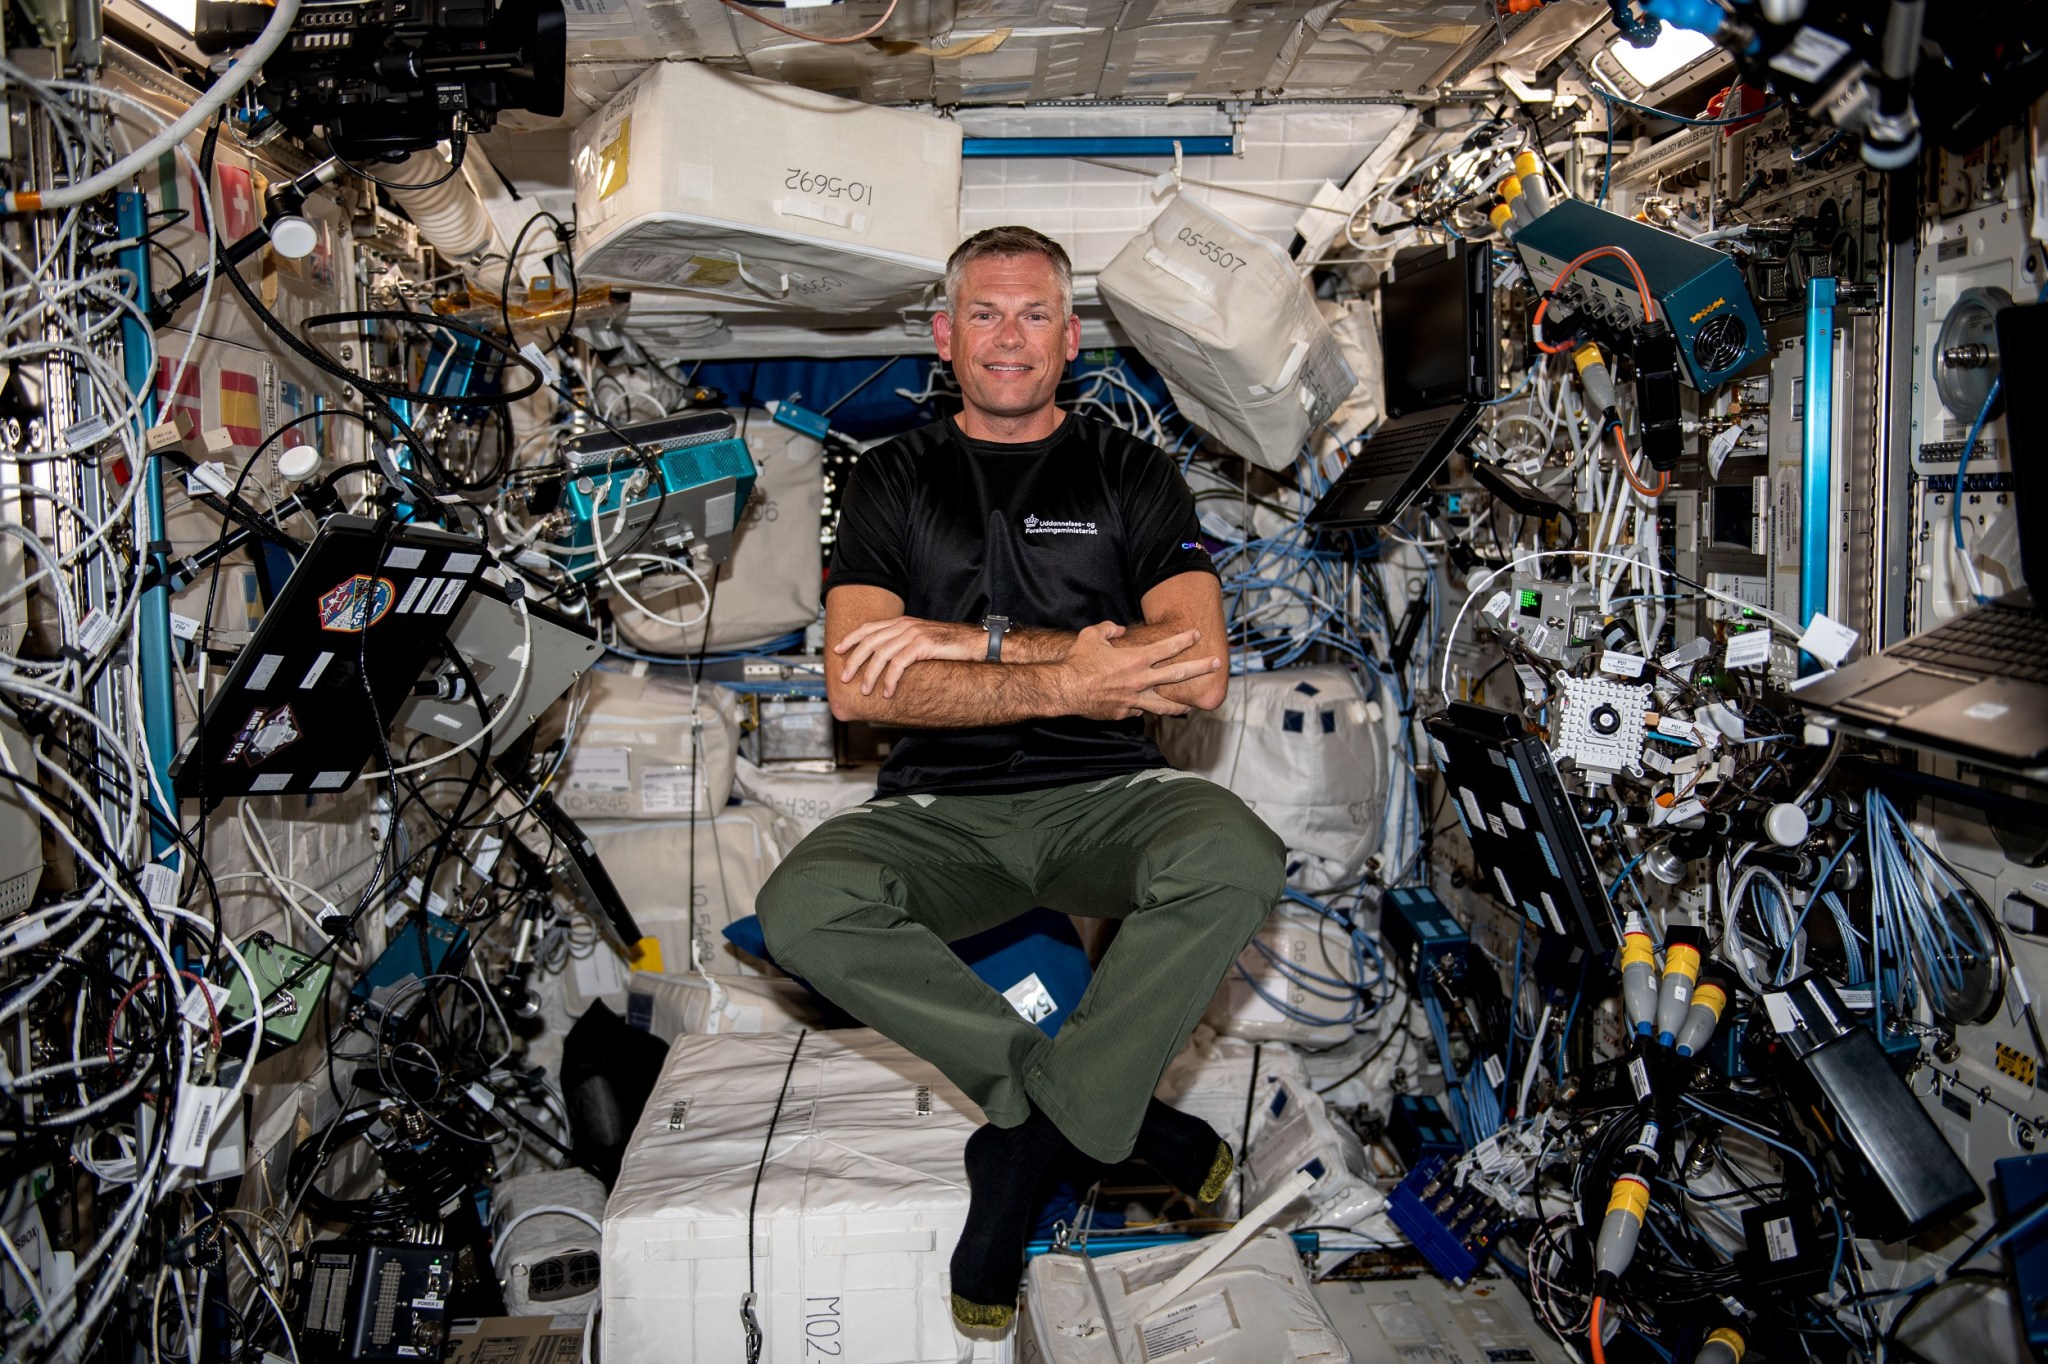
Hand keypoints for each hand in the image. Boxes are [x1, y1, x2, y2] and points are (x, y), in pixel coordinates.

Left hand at [836, 615, 986, 696]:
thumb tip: (885, 659)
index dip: (851, 638)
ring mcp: (913, 634)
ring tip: (865, 690)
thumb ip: (902, 643)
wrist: (974, 643)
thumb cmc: (949, 645)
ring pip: (881, 654)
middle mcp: (904, 625)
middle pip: (870, 641)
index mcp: (902, 622)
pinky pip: (898, 664)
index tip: (837, 650)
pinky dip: (890, 680)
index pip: (869, 627)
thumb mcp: (921, 640)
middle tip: (844, 677)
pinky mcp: (922, 646)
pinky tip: (887, 692)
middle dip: (853, 660)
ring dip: (870, 674)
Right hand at [1059, 622, 1219, 719]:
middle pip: (1178, 674)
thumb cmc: (1078, 661)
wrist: (1065, 689)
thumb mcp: (1092, 635)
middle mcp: (1141, 680)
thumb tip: (1118, 630)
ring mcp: (1134, 700)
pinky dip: (1142, 708)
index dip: (1184, 639)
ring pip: (1164, 705)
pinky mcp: (1124, 713)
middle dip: (1200, 668)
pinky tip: (1144, 708)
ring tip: (1192, 706)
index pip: (1168, 648)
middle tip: (1217, 664)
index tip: (1197, 634)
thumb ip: (1108, 629)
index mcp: (1137, 659)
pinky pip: (1138, 711)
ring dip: (1180, 704)